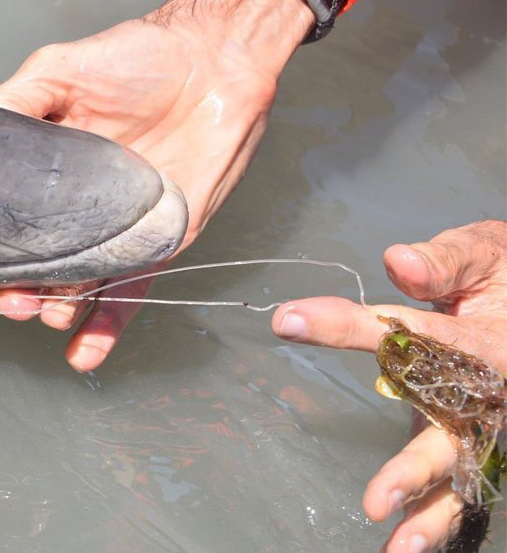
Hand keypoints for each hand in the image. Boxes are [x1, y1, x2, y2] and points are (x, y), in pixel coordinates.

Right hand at [0, 0, 313, 371]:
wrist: (214, 58)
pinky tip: (82, 357)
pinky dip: (107, 327)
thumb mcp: (56, 70)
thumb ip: (12, 104)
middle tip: (4, 300)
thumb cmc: (137, 56)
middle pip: (34, 267)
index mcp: (45, 176)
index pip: (3, 226)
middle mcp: (75, 210)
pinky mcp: (159, 243)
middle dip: (13, 292)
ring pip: (76, 287)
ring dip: (53, 308)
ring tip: (40, 312)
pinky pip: (131, 291)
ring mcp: (116, 231)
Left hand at [271, 220, 506, 551]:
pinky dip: (437, 514)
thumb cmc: (504, 275)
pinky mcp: (477, 436)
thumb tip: (398, 261)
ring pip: (465, 473)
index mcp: (491, 342)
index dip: (353, 326)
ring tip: (397, 545)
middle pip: (458, 434)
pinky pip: (463, 481)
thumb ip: (445, 261)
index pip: (417, 335)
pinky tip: (406, 544)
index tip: (292, 320)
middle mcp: (494, 390)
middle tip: (377, 500)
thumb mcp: (488, 253)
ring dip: (431, 512)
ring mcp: (489, 420)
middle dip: (417, 470)